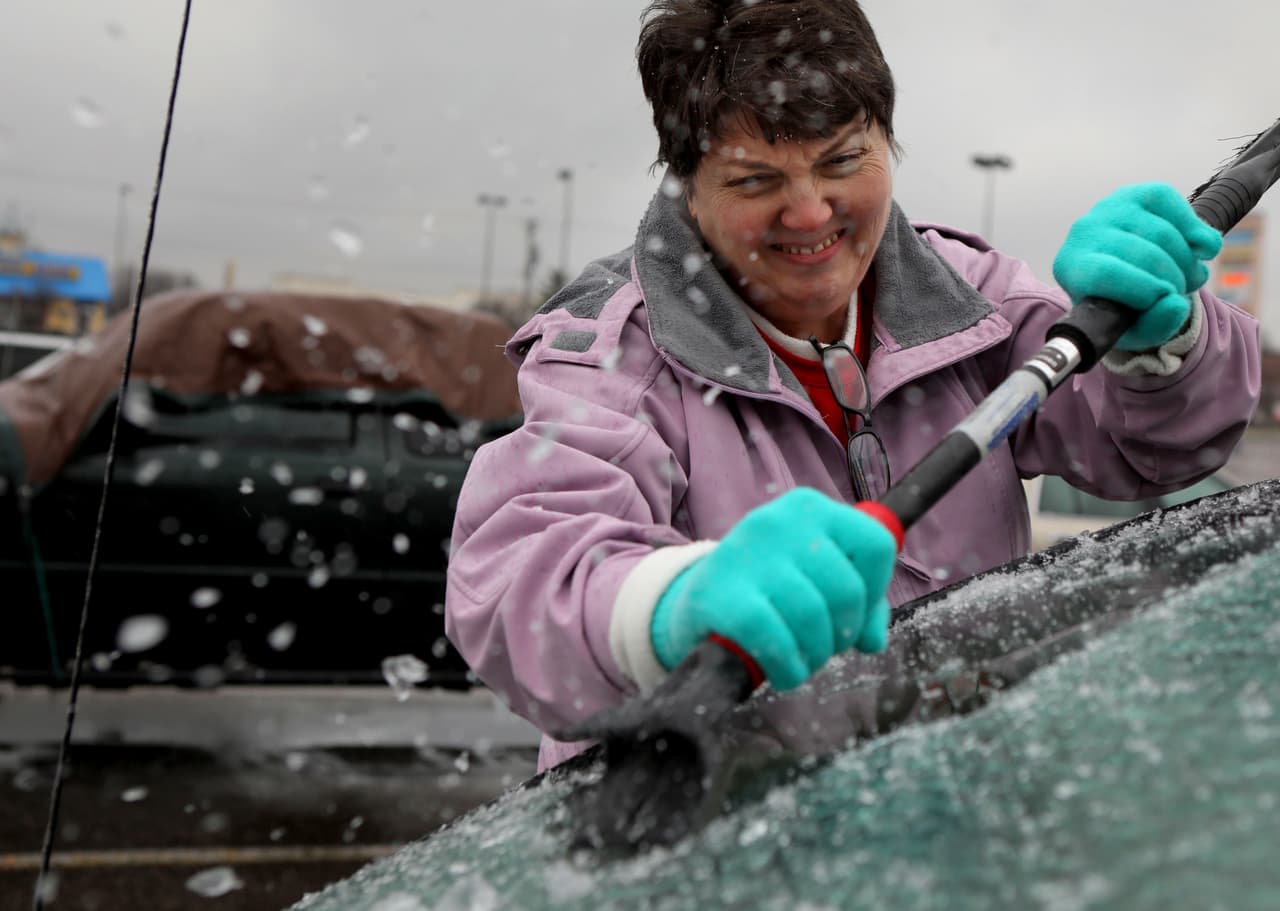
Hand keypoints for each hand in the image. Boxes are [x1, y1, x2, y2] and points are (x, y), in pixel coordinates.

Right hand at [650, 487, 897, 690]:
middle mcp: (777, 521)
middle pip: (848, 590)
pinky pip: (775, 640)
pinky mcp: (721, 596)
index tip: (854, 613)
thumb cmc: (766, 590)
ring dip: (814, 655)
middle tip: (822, 645)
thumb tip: (873, 638)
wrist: (694, 603)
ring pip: (813, 618)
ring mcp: (746, 556)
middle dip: (842, 632)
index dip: (876, 590)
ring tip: (801, 659)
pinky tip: (782, 671)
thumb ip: (857, 599)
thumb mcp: (812, 578)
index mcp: (809, 507)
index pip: (876, 544)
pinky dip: (788, 668)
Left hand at [1052, 183, 1222, 350]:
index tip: (1167, 299)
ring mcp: (1110, 207)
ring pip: (1164, 233)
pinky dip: (1196, 231)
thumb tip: (1175, 305)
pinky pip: (1176, 207)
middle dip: (1174, 278)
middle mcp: (1084, 231)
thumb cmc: (1124, 303)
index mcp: (1071, 267)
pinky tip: (1199, 249)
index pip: (1107, 272)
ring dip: (1188, 261)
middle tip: (1182, 292)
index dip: (1145, 289)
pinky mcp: (1138, 193)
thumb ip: (1154, 326)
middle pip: (1143, 253)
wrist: (1129, 272)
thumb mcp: (1135, 328)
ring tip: (1189, 277)